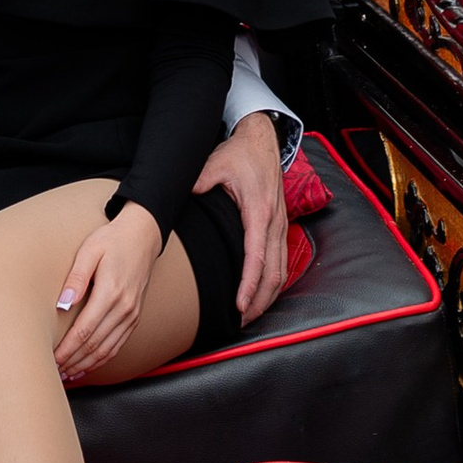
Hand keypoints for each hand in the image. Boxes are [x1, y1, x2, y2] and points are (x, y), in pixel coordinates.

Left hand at [51, 201, 163, 376]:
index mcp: (111, 292)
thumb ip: (75, 278)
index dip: (67, 349)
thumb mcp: (89, 250)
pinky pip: (118, 345)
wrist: (143, 235)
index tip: (52, 358)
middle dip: (73, 361)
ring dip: (86, 365)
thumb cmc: (112, 240)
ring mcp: (132, 315)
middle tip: (54, 372)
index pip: (84, 331)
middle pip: (95, 345)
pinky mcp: (134, 317)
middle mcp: (124, 308)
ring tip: (67, 373)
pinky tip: (88, 364)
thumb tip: (62, 305)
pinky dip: (102, 359)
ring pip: (107, 350)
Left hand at [196, 109, 290, 323]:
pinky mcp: (280, 226)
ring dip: (268, 296)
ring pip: (282, 272)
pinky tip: (261, 295)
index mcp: (258, 211)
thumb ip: (199, 182)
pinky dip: (274, 283)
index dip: (248, 285)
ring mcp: (280, 225)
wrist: (263, 140)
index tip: (239, 306)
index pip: (256, 257)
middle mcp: (274, 222)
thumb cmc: (239, 154)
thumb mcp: (215, 164)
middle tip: (241, 322)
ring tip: (250, 315)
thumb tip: (180, 197)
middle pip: (274, 273)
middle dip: (259, 301)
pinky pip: (282, 262)